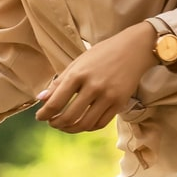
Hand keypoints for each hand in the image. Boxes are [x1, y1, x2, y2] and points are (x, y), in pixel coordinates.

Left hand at [36, 22, 156, 132]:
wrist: (136, 47)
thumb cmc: (102, 54)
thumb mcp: (78, 62)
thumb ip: (59, 82)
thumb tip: (41, 99)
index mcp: (78, 74)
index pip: (55, 103)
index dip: (43, 115)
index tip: (40, 117)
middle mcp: (93, 86)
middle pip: (68, 117)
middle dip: (55, 124)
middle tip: (52, 122)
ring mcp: (108, 95)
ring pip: (84, 124)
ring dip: (70, 129)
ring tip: (65, 125)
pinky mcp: (120, 102)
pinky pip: (100, 123)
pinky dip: (87, 127)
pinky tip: (82, 123)